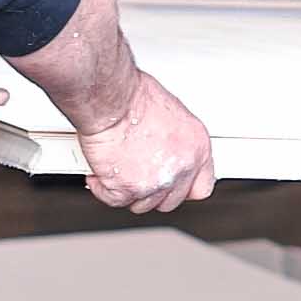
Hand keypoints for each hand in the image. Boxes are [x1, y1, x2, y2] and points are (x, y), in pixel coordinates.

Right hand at [74, 70, 217, 213]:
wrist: (113, 99)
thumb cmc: (135, 96)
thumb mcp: (171, 113)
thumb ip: (174, 141)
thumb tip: (164, 150)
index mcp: (197, 149)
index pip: (201, 187)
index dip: (183, 189)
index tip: (171, 187)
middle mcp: (180, 168)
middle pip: (170, 201)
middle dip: (152, 193)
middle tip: (137, 177)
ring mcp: (154, 182)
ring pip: (142, 204)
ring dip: (128, 192)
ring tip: (116, 171)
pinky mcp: (127, 188)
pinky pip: (114, 200)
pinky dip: (102, 189)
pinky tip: (99, 176)